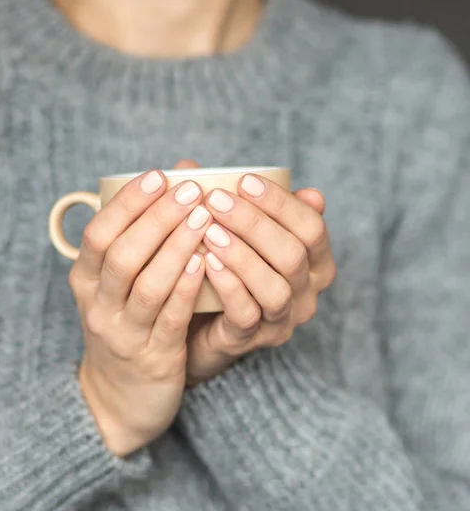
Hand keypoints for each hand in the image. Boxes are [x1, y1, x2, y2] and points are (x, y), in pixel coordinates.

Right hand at [70, 170, 210, 455]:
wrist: (117, 400)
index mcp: (85, 281)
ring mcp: (123, 333)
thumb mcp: (113, 290)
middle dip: (157, 218)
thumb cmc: (123, 330)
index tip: (158, 176)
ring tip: (203, 217)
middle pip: (122, 254)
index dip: (128, 203)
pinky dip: (185, 289)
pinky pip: (169, 318)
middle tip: (190, 190)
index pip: (98, 234)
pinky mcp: (153, 358)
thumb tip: (165, 189)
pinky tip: (205, 263)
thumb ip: (134, 246)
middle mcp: (98, 305)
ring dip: (176, 246)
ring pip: (147, 284)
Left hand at [186, 175, 335, 384]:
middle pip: (294, 255)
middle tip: (216, 201)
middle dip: (255, 224)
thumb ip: (226, 206)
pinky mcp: (251, 340)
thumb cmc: (221, 271)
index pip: (312, 227)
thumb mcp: (229, 234)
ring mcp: (280, 320)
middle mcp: (305, 293)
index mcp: (313, 262)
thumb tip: (208, 169)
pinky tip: (205, 262)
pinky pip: (246, 314)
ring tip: (209, 231)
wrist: (197, 325)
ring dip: (242, 255)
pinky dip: (228, 285)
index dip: (280, 203)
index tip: (243, 181)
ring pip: (275, 288)